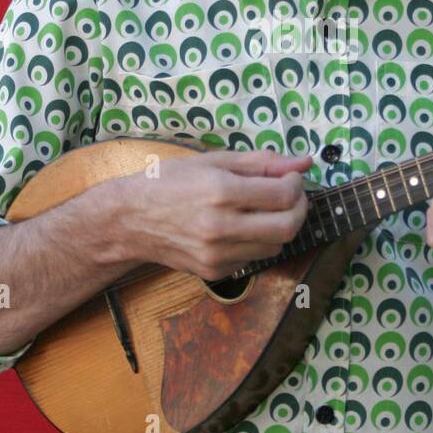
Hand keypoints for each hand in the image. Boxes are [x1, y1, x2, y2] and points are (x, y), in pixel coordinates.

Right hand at [112, 147, 313, 279]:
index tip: (291, 177)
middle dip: (299, 209)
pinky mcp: (214, 272)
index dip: (296, 184)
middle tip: (291, 196)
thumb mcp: (211, 161)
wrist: (128, 220)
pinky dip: (256, 242)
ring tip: (263, 210)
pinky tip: (238, 228)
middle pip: (288, 227)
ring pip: (276, 246)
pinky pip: (253, 258)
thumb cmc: (168, 182)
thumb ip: (260, 162)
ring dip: (279, 227)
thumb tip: (304, 161)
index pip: (283, 194)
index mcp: (220, 191)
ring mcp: (217, 254)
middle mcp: (220, 226)